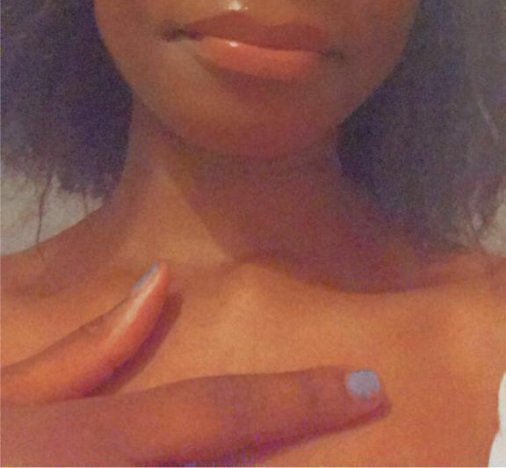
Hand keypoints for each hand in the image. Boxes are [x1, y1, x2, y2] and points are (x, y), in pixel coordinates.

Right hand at [1, 261, 389, 466]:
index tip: (370, 387)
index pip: (221, 412)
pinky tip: (193, 462)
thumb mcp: (2, 395)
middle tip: (333, 416)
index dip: (304, 398)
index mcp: (96, 448)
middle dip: (284, 456)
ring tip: (237, 445)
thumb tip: (163, 282)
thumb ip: (85, 352)